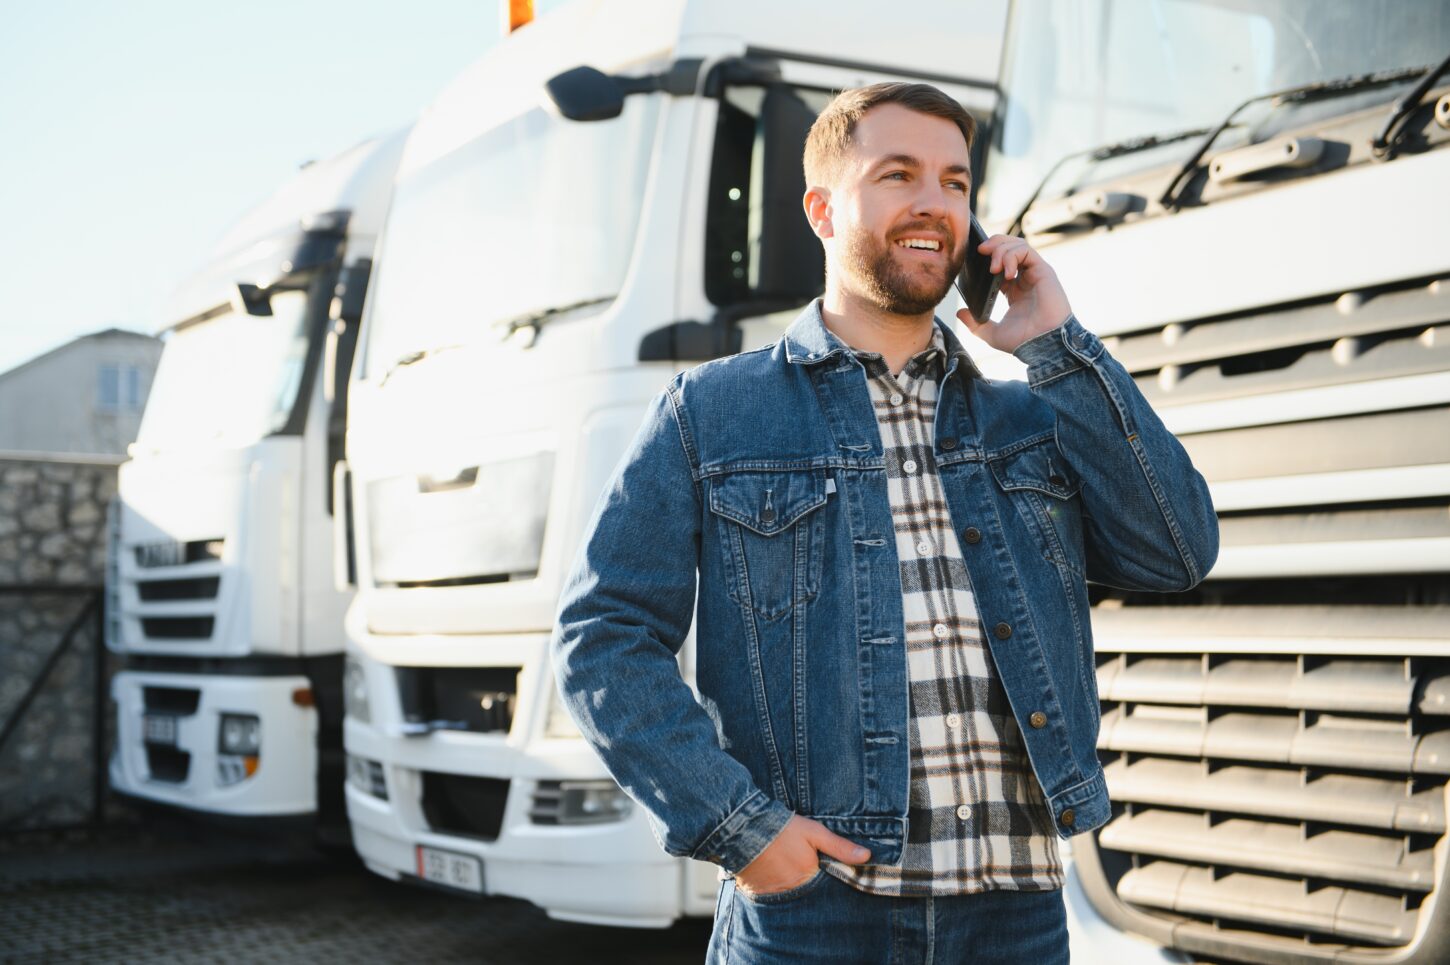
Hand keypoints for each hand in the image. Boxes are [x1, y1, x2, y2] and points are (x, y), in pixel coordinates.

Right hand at [734, 815, 869, 897]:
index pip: (826, 888)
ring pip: (789, 898)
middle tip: (803, 875)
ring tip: (788, 876)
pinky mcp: (757, 894)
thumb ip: (840, 847)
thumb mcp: (814, 832)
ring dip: (791, 891)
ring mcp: (774, 895)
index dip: (827, 883)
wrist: (743, 827)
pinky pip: (770, 899)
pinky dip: (773, 892)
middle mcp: (792, 890)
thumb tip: (867, 857)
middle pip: (807, 895)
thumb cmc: (782, 828)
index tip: (826, 877)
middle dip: (809, 888)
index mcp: (809, 876)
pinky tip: (773, 880)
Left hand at [956, 234, 1072, 353]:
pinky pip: (1026, 251)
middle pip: (1009, 248)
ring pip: (1017, 245)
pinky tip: (1004, 271)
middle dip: (993, 244)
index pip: (1000, 263)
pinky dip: (1012, 255)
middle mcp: (1025, 278)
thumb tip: (960, 313)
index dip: (987, 257)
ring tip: (993, 268)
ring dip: (1000, 250)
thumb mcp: (992, 333)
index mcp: (1014, 290)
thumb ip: (975, 324)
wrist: (1043, 345)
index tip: (973, 260)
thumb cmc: (1024, 341)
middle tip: (980, 251)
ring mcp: (1035, 273)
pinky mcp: (1043, 271)